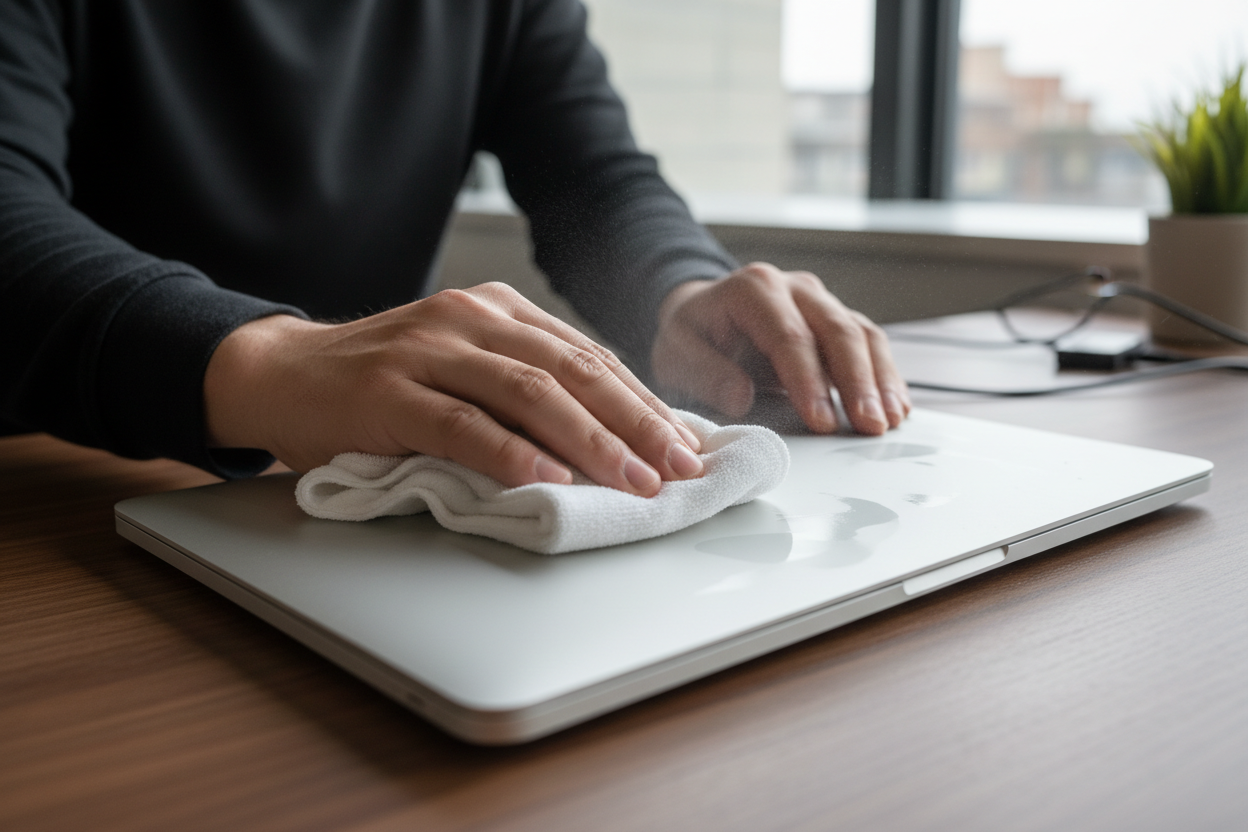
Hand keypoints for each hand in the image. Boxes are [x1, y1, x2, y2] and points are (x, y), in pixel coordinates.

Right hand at [204, 283, 704, 495]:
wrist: (284, 373)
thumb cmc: (383, 382)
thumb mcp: (463, 367)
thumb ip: (524, 387)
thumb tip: (609, 437)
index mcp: (500, 311)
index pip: (590, 357)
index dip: (644, 403)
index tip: (687, 445)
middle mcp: (471, 318)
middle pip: (573, 370)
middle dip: (636, 423)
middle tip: (679, 467)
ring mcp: (429, 350)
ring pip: (529, 392)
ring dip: (590, 440)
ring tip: (633, 480)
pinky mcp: (390, 390)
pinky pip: (462, 422)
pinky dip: (509, 451)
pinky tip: (547, 477)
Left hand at [650, 263, 910, 434]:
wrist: (702, 311)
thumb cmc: (691, 335)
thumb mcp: (677, 352)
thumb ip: (705, 373)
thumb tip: (740, 397)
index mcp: (754, 289)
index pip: (790, 336)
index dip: (809, 381)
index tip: (822, 422)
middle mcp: (795, 288)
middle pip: (838, 331)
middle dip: (857, 383)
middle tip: (870, 426)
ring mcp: (821, 302)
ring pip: (863, 334)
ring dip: (880, 380)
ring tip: (889, 421)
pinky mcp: (836, 320)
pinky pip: (869, 343)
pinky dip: (885, 376)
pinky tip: (896, 407)